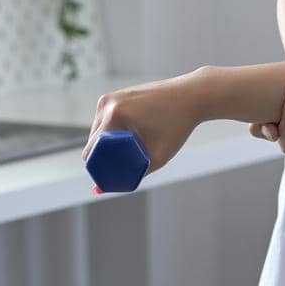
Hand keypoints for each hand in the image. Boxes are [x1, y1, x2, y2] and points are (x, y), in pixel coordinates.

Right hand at [85, 72, 203, 175]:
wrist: (192, 95)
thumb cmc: (178, 126)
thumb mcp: (157, 156)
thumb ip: (129, 176)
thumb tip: (98, 190)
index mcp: (114, 116)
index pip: (91, 151)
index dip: (99, 169)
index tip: (115, 177)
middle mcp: (107, 103)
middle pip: (93, 142)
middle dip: (104, 157)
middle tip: (128, 165)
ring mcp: (110, 97)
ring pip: (97, 131)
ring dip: (107, 144)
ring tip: (133, 149)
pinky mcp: (116, 95)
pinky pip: (105, 121)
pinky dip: (113, 132)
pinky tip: (131, 136)